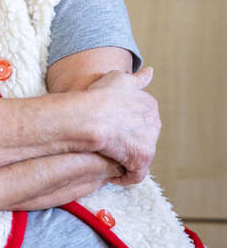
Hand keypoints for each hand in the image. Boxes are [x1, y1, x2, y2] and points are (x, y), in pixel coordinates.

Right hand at [84, 66, 160, 184]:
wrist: (92, 116)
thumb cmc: (100, 95)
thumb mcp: (119, 77)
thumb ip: (137, 78)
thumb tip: (150, 72)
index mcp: (149, 103)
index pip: (141, 116)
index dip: (126, 123)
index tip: (113, 127)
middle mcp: (154, 122)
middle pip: (143, 135)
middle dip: (129, 140)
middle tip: (109, 143)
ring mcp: (150, 141)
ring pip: (140, 154)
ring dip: (125, 158)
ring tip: (108, 159)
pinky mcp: (142, 159)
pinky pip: (135, 174)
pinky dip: (124, 176)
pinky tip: (111, 174)